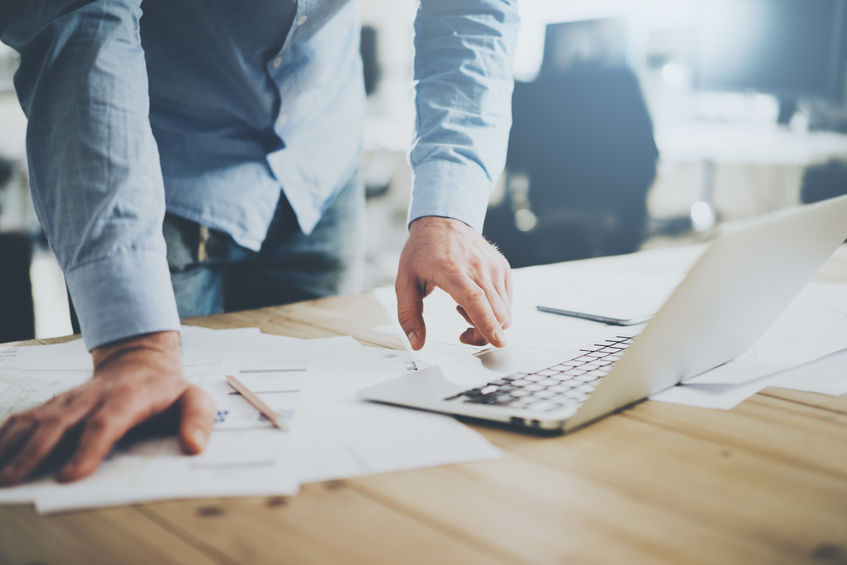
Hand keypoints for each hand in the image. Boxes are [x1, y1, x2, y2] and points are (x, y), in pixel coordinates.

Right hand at [0, 331, 213, 484]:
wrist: (141, 361)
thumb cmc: (168, 389)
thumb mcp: (195, 398)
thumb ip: (199, 420)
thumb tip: (194, 446)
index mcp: (128, 398)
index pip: (105, 424)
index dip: (87, 449)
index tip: (70, 476)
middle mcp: (92, 398)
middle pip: (59, 423)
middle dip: (35, 452)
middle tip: (15, 480)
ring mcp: (69, 401)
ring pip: (35, 420)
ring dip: (11, 445)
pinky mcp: (54, 405)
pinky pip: (23, 418)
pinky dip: (3, 435)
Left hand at [396, 216, 512, 349]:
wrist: (443, 221)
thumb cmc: (423, 251)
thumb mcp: (405, 281)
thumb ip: (408, 315)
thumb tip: (416, 343)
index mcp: (452, 270)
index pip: (475, 299)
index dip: (487, 322)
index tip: (498, 341)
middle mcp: (478, 267)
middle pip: (496, 312)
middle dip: (483, 334)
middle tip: (463, 333)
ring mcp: (494, 267)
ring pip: (504, 311)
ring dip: (487, 322)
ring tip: (463, 308)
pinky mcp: (503, 268)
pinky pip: (507, 302)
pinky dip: (494, 310)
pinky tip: (475, 299)